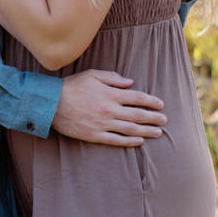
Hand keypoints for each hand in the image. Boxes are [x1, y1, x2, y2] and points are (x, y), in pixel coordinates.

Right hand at [52, 69, 166, 146]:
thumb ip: (113, 78)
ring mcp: (103, 124)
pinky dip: (129, 141)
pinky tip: (139, 141)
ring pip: (130, 129)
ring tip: (158, 132)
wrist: (52, 104)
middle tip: (165, 120)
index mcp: (110, 94)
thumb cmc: (72, 86)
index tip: (160, 104)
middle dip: (153, 117)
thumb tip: (130, 83)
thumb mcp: (93, 75)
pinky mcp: (95, 136)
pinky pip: (116, 140)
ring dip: (146, 131)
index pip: (137, 98)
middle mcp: (109, 110)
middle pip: (137, 115)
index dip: (150, 101)